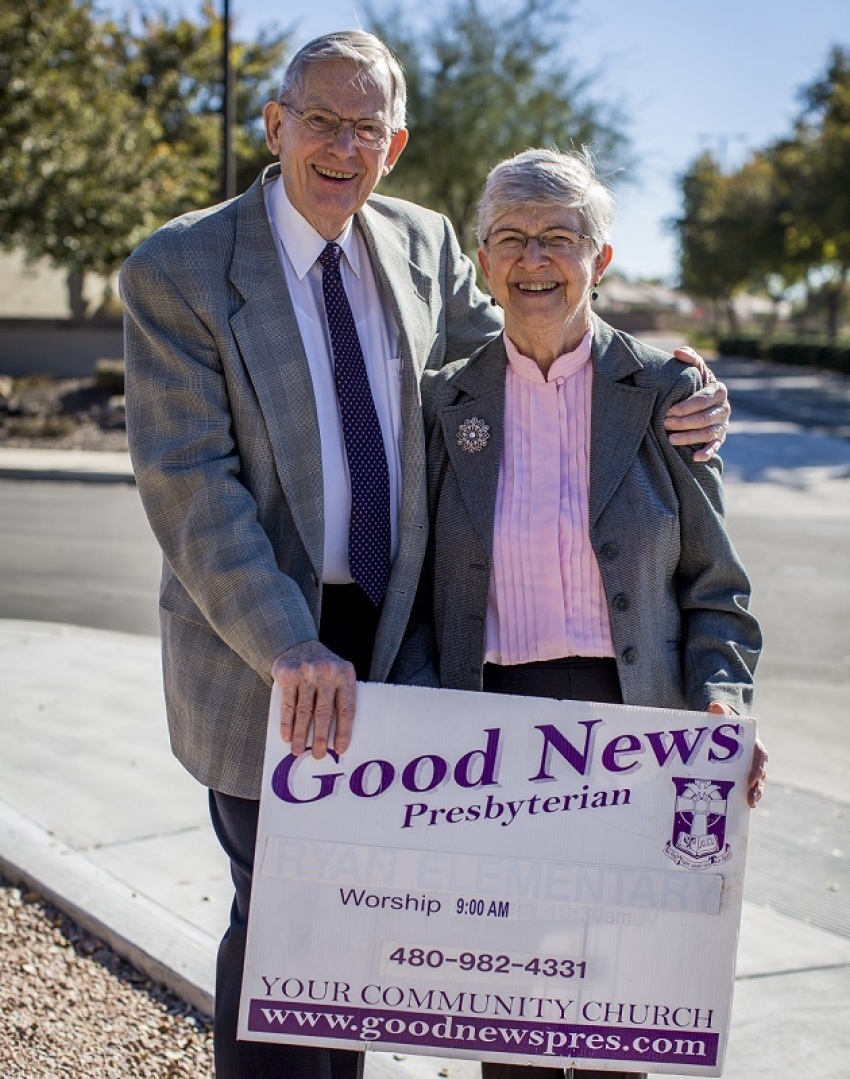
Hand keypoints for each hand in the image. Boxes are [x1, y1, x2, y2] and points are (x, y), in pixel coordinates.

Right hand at [272, 640, 355, 758]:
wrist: (297, 643)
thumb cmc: (323, 668)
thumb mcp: (338, 675)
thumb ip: (340, 697)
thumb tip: (338, 737)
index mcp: (345, 674)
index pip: (347, 708)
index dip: (344, 731)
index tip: (340, 749)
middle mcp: (326, 672)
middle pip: (324, 712)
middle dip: (321, 738)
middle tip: (319, 755)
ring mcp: (306, 673)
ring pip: (304, 711)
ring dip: (301, 735)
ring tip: (299, 751)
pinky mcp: (287, 675)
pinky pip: (287, 705)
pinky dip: (287, 723)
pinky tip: (287, 736)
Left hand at [664, 346, 729, 462]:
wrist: (704, 400)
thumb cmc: (696, 384)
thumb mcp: (695, 370)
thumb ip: (689, 359)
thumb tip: (677, 352)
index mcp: (718, 391)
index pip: (702, 400)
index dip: (685, 406)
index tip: (667, 410)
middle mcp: (724, 408)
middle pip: (704, 418)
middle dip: (683, 422)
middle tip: (664, 424)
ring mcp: (723, 424)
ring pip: (708, 433)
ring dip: (690, 437)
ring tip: (670, 439)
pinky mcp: (721, 438)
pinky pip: (716, 447)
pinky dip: (707, 452)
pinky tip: (694, 457)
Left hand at [707, 702, 767, 807]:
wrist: (723, 731)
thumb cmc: (725, 723)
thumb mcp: (723, 716)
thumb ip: (720, 711)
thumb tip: (716, 707)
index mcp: (753, 744)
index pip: (761, 756)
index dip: (759, 768)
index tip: (753, 778)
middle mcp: (754, 759)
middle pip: (760, 774)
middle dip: (758, 787)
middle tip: (752, 798)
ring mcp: (748, 769)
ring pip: (755, 784)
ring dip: (754, 795)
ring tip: (750, 805)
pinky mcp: (740, 777)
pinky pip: (745, 788)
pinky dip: (743, 796)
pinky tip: (738, 807)